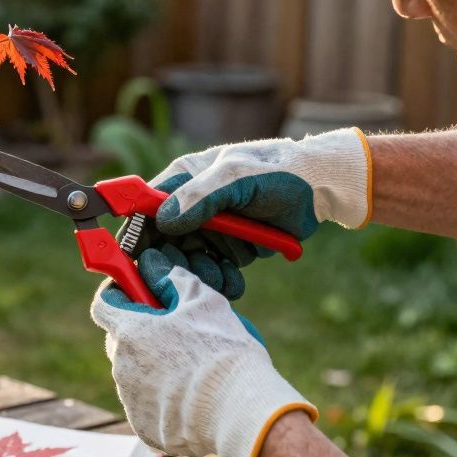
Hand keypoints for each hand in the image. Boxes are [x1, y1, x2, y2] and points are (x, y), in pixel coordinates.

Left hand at [90, 247, 316, 456]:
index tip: (137, 293)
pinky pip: (149, 407)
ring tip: (194, 369)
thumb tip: (166, 271)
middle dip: (142, 334)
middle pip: (121, 342)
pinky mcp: (146, 428)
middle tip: (175, 331)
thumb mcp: (205, 302)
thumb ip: (178, 281)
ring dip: (155, 368)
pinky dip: (165, 400)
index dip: (118, 295)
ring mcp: (131, 401)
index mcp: (129, 332)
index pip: (104, 305)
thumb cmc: (222, 351)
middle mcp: (122, 367)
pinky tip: (195, 397)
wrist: (238, 410)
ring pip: (136, 376)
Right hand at [131, 128, 371, 276]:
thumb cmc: (278, 172)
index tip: (140, 262)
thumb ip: (201, 196)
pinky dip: (221, 282)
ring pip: (188, 263)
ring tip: (220, 280)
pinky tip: (234, 284)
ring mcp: (210, 228)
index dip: (137, 236)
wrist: (319, 189)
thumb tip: (164, 219)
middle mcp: (192, 205)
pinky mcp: (229, 248)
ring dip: (200, 276)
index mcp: (184, 180)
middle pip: (163, 244)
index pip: (144, 209)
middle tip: (187, 279)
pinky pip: (214, 271)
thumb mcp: (238, 177)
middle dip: (174, 264)